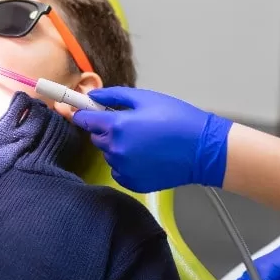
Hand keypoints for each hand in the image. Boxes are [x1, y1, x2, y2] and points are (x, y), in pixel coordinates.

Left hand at [71, 87, 232, 191]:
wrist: (205, 150)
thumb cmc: (179, 119)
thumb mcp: (145, 98)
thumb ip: (114, 96)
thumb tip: (92, 97)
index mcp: (117, 125)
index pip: (83, 119)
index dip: (81, 112)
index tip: (74, 108)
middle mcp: (116, 149)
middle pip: (96, 136)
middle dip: (106, 128)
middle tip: (130, 122)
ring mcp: (124, 168)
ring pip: (109, 153)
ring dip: (118, 145)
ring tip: (145, 139)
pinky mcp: (134, 183)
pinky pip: (119, 169)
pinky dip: (127, 162)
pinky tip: (147, 155)